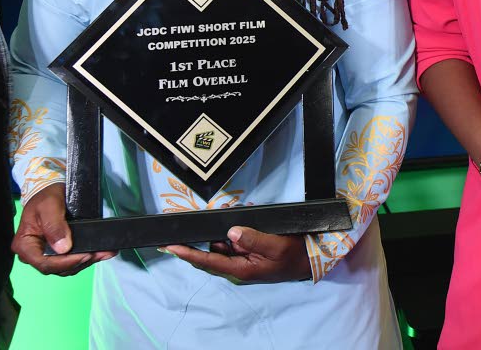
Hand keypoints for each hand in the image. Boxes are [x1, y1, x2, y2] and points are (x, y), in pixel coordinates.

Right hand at [11, 183, 115, 275]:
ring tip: (104, 252)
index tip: (84, 256)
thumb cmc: (45, 197)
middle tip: (99, 253)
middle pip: (57, 267)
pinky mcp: (58, 252)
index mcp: (25, 245)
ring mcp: (46, 254)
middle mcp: (34, 254)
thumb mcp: (49, 206)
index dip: (65, 263)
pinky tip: (101, 252)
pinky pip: (72, 260)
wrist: (50, 192)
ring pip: (67, 267)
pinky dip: (87, 257)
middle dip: (80, 262)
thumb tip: (63, 248)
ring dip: (87, 261)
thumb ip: (54, 226)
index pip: (44, 263)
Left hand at [163, 227, 309, 282]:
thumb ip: (253, 239)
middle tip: (201, 218)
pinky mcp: (248, 254)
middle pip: (210, 252)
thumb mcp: (276, 246)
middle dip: (203, 235)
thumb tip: (231, 231)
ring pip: (221, 244)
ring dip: (221, 229)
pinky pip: (233, 241)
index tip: (170, 247)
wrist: (310, 260)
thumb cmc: (294, 256)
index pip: (207, 261)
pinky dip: (233, 229)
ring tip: (230, 211)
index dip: (187, 254)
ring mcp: (242, 260)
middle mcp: (237, 267)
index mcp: (240, 270)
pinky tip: (241, 216)